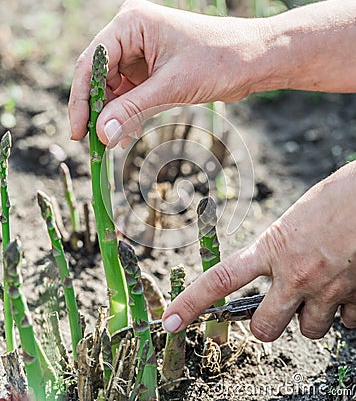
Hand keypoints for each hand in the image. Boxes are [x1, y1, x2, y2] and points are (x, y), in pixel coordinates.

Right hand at [69, 0, 355, 147]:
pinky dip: (130, 113)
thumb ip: (132, 109)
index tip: (79, 132)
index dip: (81, 100)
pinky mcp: (152, 67)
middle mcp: (131, 33)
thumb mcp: (170, 87)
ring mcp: (141, 51)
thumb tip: (102, 135)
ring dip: (115, 116)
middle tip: (95, 145)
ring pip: (114, 87)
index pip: (91, 62)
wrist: (253, 60)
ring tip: (115, 144)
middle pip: (99, 76)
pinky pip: (131, 93)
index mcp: (130, 22)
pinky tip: (130, 133)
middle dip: (98, 111)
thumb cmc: (218, 60)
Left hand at [162, 161, 355, 340]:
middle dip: (266, 325)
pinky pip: (346, 323)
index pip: (222, 279)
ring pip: (308, 330)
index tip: (170, 320)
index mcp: (272, 247)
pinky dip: (344, 312)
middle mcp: (296, 274)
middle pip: (264, 328)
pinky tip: (346, 288)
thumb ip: (278, 249)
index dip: (191, 303)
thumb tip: (275, 270)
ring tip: (320, 289)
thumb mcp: (294, 219)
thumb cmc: (335, 198)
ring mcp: (327, 289)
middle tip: (275, 308)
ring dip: (310, 317)